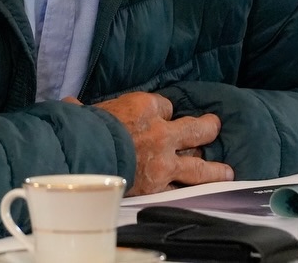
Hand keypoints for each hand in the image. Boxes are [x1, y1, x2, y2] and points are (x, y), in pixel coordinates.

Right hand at [94, 91, 232, 194]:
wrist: (85, 156)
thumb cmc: (83, 130)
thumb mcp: (86, 112)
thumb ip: (84, 109)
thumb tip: (71, 103)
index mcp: (144, 107)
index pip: (165, 106)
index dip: (164, 112)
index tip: (161, 115)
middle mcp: (162, 132)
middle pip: (195, 129)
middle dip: (208, 128)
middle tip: (214, 127)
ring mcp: (165, 162)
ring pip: (198, 165)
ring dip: (214, 169)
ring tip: (227, 171)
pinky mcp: (160, 186)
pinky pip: (182, 190)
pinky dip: (190, 192)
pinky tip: (199, 195)